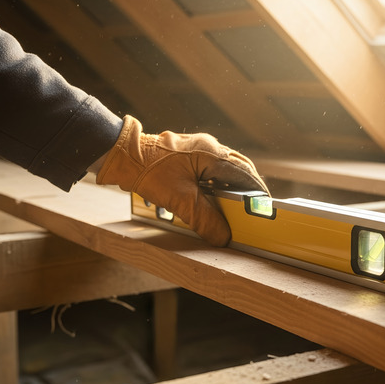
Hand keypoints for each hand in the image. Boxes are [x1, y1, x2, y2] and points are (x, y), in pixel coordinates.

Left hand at [96, 115, 267, 245]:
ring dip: (231, 186)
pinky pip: (212, 167)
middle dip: (247, 189)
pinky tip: (212, 196)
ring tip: (233, 206)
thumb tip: (223, 237)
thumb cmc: (148, 171)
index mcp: (212, 154)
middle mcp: (210, 146)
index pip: (245, 175)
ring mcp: (199, 147)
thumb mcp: (180, 200)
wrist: (120, 154)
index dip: (256, 194)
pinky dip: (217, 183)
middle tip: (251, 209)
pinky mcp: (189, 152)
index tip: (264, 209)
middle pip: (239, 169)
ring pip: (225, 168)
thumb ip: (205, 219)